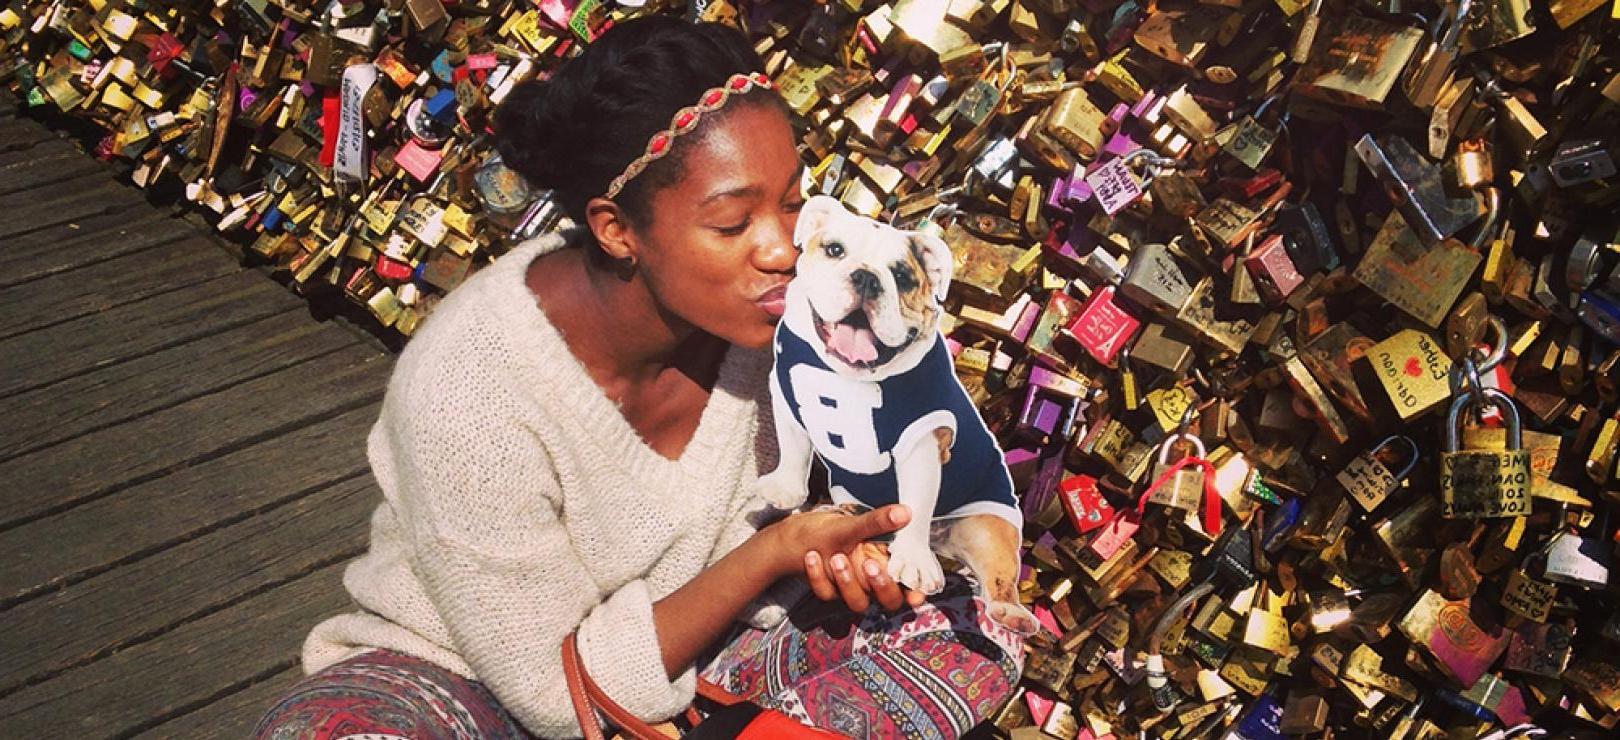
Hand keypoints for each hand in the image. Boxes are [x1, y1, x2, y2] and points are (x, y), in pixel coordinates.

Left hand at [765, 504, 925, 612]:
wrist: (795, 536)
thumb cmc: (832, 530)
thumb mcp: (853, 524)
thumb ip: (878, 522)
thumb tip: (904, 512)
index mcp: (885, 564)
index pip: (908, 585)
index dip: (916, 592)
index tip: (916, 594)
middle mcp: (871, 581)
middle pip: (889, 601)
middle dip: (883, 587)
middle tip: (870, 565)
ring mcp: (851, 589)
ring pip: (858, 602)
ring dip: (848, 582)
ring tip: (836, 557)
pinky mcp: (829, 591)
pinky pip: (827, 593)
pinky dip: (818, 576)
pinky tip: (811, 557)